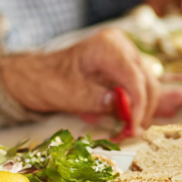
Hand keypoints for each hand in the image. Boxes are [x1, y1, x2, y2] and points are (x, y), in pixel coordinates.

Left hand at [0, 28, 165, 135]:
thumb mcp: (65, 92)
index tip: (132, 129)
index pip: (135, 78)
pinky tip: (113, 120)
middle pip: (148, 84)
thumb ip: (93, 98)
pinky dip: (129, 111)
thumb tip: (121, 105)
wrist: (34, 76)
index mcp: (108, 45)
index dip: (139, 106)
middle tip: (128, 135)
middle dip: (141, 113)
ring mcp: (125, 60)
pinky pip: (136, 94)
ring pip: (146, 91)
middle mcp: (122, 48)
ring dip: (136, 114)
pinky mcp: (124, 73)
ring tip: (119, 131)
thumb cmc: (45, 79)